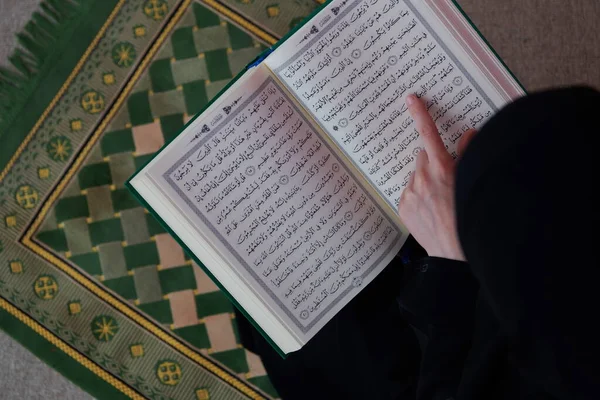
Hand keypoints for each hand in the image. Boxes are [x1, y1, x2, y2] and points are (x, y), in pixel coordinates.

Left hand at [397, 94, 476, 260]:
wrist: (455, 252)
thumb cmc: (469, 216)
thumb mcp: (471, 181)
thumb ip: (468, 155)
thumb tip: (468, 134)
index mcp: (442, 169)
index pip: (429, 134)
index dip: (420, 114)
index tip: (412, 100)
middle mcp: (422, 177)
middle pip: (423, 157)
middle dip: (433, 162)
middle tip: (445, 179)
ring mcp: (410, 192)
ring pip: (416, 176)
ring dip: (425, 181)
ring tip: (440, 201)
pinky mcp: (402, 206)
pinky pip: (408, 193)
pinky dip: (417, 196)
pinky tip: (430, 210)